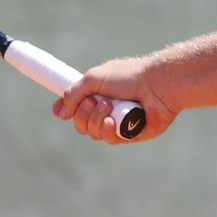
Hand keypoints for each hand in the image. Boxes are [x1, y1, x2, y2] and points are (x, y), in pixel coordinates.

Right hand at [52, 56, 178, 143]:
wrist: (157, 85)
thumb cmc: (128, 77)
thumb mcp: (94, 78)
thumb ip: (73, 93)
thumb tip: (60, 113)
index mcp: (99, 93)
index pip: (76, 106)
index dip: (66, 110)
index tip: (61, 111)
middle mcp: (107, 109)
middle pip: (81, 123)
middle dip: (83, 114)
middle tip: (96, 101)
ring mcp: (117, 122)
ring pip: (93, 133)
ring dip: (96, 120)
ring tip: (109, 106)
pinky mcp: (129, 134)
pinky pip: (109, 139)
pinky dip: (108, 130)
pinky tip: (113, 121)